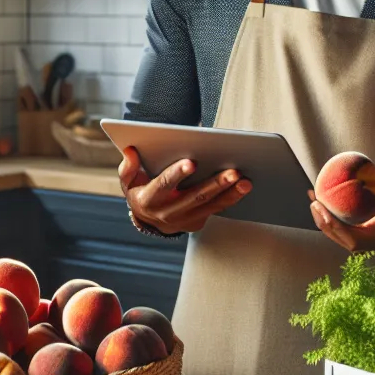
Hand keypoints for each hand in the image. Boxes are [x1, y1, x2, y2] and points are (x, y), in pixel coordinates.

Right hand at [119, 146, 250, 234]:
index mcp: (149, 199)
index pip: (163, 185)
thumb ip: (128, 167)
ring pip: (210, 206)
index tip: (191, 162)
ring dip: (230, 194)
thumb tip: (131, 151)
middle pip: (195, 197)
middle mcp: (168, 213)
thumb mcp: (129, 181)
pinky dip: (231, 198)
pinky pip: (216, 210)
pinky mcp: (197, 222)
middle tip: (233, 171)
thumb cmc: (141, 192)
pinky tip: (244, 187)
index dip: (176, 174)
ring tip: (245, 181)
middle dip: (215, 184)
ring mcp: (184, 220)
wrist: (148, 220)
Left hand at [307, 166, 374, 253]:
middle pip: (338, 237)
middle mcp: (367, 245)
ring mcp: (362, 243)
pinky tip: (324, 199)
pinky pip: (340, 228)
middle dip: (322, 221)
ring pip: (337, 234)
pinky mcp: (358, 236)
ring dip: (323, 218)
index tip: (322, 208)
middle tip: (314, 200)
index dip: (335, 226)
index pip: (352, 239)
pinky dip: (330, 216)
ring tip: (313, 198)